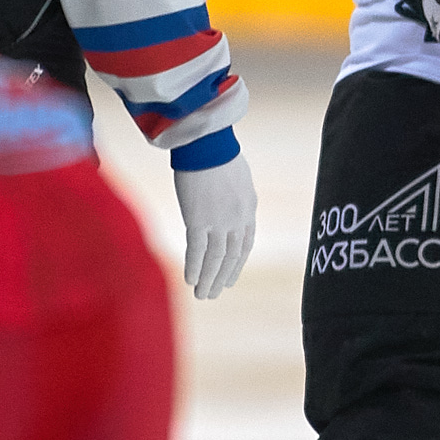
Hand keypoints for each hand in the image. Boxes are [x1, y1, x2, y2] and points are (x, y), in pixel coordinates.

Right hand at [170, 133, 255, 299]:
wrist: (207, 144)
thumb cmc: (218, 153)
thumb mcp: (238, 178)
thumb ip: (236, 197)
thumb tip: (229, 205)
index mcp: (249, 209)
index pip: (245, 245)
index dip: (236, 264)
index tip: (229, 279)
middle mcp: (238, 220)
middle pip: (231, 256)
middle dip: (222, 277)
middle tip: (214, 294)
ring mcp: (219, 222)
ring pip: (216, 259)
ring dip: (209, 279)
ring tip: (203, 295)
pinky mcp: (199, 220)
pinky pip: (197, 251)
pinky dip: (195, 268)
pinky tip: (190, 280)